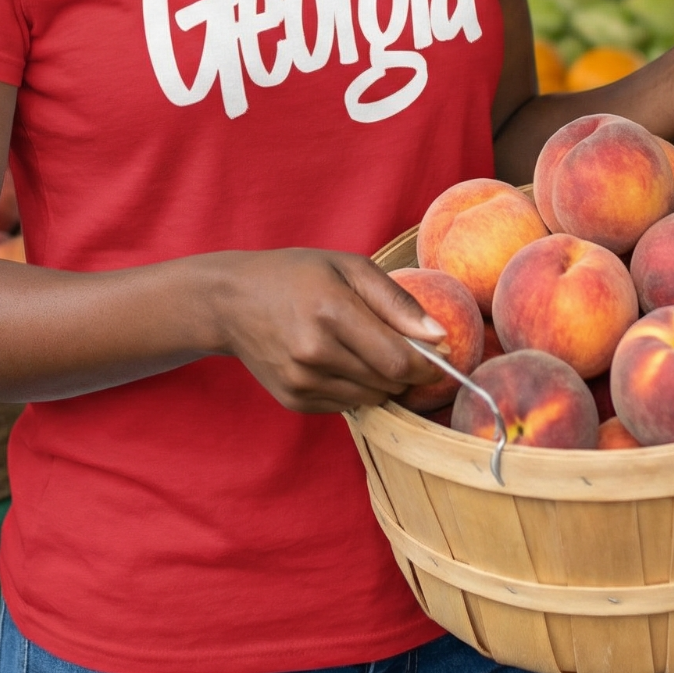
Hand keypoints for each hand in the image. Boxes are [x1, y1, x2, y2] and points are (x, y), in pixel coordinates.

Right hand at [213, 249, 447, 413]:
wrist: (233, 301)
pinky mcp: (294, 400)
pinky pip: (347, 405)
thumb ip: (398, 302)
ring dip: (381, 380)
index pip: (399, 361)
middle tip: (397, 345)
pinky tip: (337, 360)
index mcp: (331, 311)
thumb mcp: (349, 267)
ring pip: (371, 398)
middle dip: (406, 370)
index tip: (438, 356)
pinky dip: (355, 387)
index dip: (428, 365)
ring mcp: (301, 381)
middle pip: (388, 382)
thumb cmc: (297, 275)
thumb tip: (440, 337)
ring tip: (363, 348)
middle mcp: (314, 352)